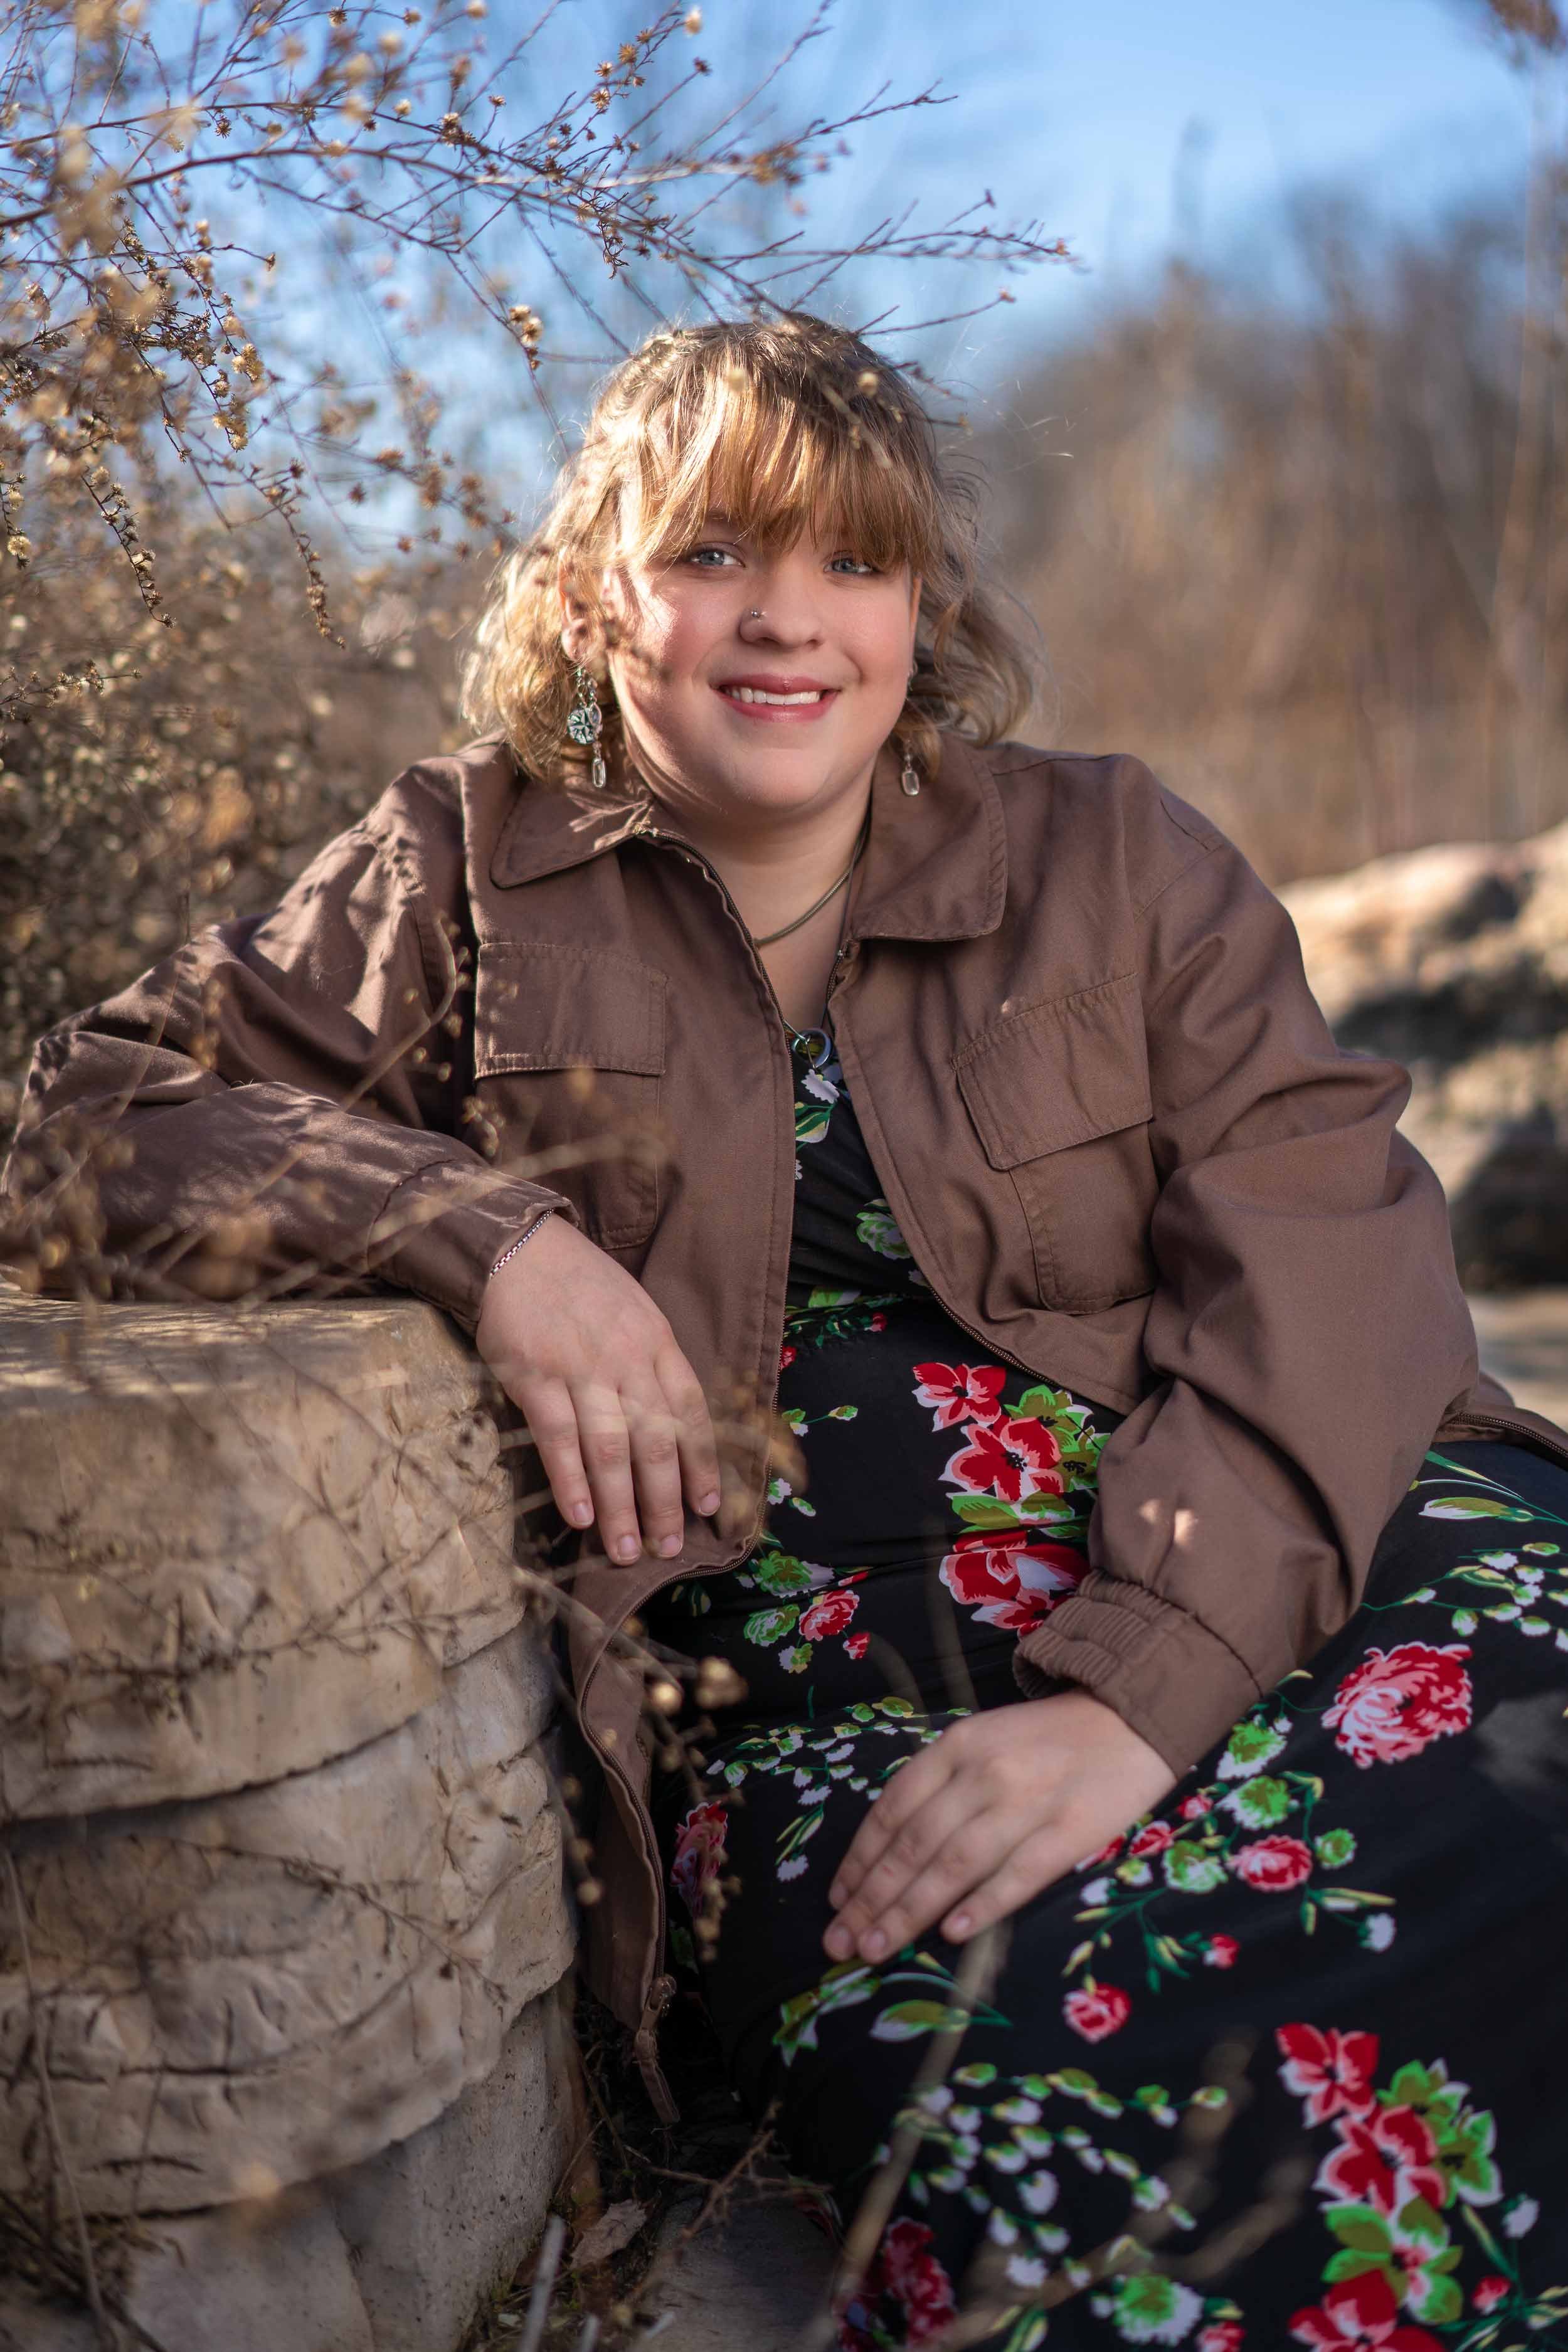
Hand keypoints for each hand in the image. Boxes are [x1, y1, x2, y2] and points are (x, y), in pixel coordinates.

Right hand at [475, 1215, 721, 1563]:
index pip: (691, 1412)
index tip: (708, 1506)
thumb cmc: (581, 1285)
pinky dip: (570, 1481)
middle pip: (655, 1442)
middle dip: (664, 1501)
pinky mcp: (535, 1378)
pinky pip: (558, 1439)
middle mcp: (626, 1360)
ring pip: (610, 1449)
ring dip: (620, 1507)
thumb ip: (654, 1364)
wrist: (519, 1248)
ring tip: (626, 1551)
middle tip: (668, 1548)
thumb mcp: (637, 1312)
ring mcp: (581, 1370)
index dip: (702, 1463)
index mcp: (657, 1343)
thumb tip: (671, 1426)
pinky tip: (580, 1517)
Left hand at [823, 1692, 1175, 1960]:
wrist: (1130, 1717)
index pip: (894, 1808)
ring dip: (910, 1911)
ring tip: (877, 1948)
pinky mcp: (1072, 1830)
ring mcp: (1028, 1802)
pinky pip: (1018, 1874)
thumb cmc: (1047, 1738)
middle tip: (841, 1943)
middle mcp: (985, 1772)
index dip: (862, 1858)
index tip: (838, 1900)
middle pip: (916, 1843)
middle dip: (873, 1897)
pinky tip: (951, 1935)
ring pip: (955, 1863)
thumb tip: (891, 1849)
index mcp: (958, 1744)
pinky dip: (982, 1905)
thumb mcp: (982, 1739)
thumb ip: (941, 1784)